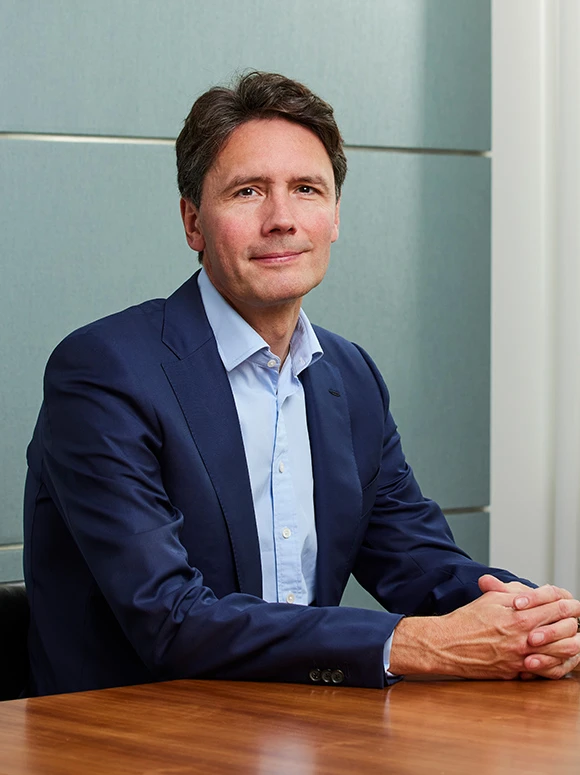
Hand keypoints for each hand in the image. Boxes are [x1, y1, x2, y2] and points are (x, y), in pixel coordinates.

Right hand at [389, 584, 579, 679]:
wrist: (447, 644)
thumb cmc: (466, 620)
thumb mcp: (491, 599)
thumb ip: (517, 594)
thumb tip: (539, 594)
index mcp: (520, 616)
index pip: (558, 607)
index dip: (570, 604)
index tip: (572, 603)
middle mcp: (525, 639)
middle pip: (567, 631)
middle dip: (574, 623)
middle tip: (573, 620)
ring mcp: (522, 658)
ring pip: (563, 653)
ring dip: (571, 644)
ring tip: (570, 638)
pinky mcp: (517, 672)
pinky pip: (548, 672)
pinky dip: (557, 664)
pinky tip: (557, 657)